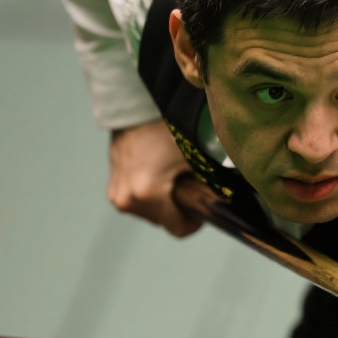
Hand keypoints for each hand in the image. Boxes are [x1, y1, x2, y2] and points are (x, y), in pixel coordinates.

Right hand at [107, 120, 202, 237]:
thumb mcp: (194, 156)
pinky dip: (151, 194)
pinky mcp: (112, 189)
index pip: (178, 229)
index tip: (202, 207)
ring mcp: (117, 195)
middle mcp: (128, 200)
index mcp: (147, 194)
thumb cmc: (166, 129)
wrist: (134, 109)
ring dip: (164, 202)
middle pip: (164, 221)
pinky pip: (138, 202)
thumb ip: (211, 184)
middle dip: (179, 208)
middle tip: (188, 185)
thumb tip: (226, 202)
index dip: (195, 222)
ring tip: (172, 177)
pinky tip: (158, 175)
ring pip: (152, 213)